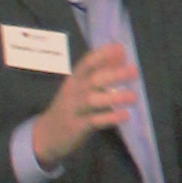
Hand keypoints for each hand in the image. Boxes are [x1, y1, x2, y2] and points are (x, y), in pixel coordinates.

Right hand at [28, 39, 139, 167]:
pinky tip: (125, 115)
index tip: (120, 48)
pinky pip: (94, 121)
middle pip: (93, 80)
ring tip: (134, 96)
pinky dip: (110, 118)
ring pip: (93, 100)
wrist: (46, 135)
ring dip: (115, 97)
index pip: (87, 63)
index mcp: (74, 79)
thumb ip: (100, 72)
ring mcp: (74, 109)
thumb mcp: (81, 88)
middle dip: (113, 74)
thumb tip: (121, 55)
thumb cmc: (70, 108)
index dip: (103, 55)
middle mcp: (73, 91)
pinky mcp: (77, 127)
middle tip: (135, 70)